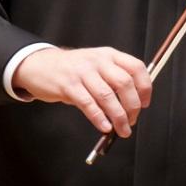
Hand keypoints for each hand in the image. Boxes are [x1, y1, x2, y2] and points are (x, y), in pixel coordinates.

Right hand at [11, 46, 151, 137]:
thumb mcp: (96, 65)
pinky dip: (99, 118)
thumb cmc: (72, 70)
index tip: (145, 104)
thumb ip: (114, 79)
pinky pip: (88, 104)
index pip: (136, 67)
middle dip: (132, 106)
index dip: (145, 87)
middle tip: (132, 121)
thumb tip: (133, 105)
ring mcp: (82, 72)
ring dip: (118, 117)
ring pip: (107, 96)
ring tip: (122, 130)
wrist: (39, 65)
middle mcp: (98, 61)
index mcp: (109, 55)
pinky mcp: (68, 85)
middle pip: (124, 83)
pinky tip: (104, 127)